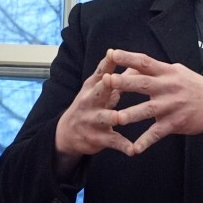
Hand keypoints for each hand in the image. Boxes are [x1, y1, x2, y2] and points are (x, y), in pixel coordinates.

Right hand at [54, 51, 134, 174]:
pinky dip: (123, 146)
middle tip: (110, 80)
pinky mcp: (98, 138)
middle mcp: (90, 101)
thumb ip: (118, 78)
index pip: (99, 72)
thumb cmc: (90, 105)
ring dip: (112, 117)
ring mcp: (93, 120)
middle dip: (105, 86)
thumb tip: (135, 63)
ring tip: (120, 118)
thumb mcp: (99, 90)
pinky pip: (112, 141)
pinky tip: (133, 150)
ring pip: (104, 117)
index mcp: (93, 87)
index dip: (106, 63)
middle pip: (99, 92)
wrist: (68, 133)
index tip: (113, 53)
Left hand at [105, 48, 202, 152]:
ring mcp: (172, 107)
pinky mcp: (175, 123)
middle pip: (143, 84)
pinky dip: (146, 142)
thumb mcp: (179, 73)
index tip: (111, 53)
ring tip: (116, 118)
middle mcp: (169, 88)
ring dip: (131, 115)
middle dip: (124, 83)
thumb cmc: (196, 88)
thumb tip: (132, 66)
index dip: (128, 57)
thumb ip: (157, 71)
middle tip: (106, 81)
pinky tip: (134, 149)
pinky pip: (157, 133)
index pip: (145, 62)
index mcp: (168, 73)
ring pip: (148, 111)